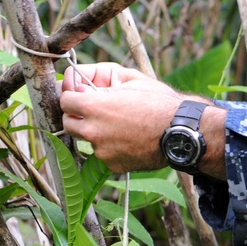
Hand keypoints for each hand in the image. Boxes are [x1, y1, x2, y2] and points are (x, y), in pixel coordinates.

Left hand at [59, 63, 186, 173]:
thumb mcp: (131, 80)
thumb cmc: (160, 102)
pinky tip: (129, 140)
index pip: (65, 101)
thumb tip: (80, 86)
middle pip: (68, 123)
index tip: (82, 96)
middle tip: (96, 112)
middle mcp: (94, 131)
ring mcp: (103, 151)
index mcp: (95, 107)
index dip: (74, 96)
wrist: (182, 132)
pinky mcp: (113, 165)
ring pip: (86, 140)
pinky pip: (103, 155)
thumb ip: (100, 81)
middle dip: (78, 116)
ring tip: (119, 127)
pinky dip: (111, 148)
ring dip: (94, 133)